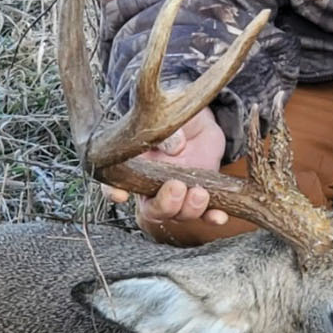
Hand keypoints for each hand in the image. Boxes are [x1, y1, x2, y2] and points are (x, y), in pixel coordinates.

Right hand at [101, 105, 230, 231]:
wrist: (197, 121)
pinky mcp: (197, 196)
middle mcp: (151, 185)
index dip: (113, 192)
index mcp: (134, 166)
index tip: (120, 194)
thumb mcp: (167, 114)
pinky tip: (219, 216)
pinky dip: (211, 217)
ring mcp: (175, 194)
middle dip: (163, 205)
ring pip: (177, 214)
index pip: (115, 183)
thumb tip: (175, 147)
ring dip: (188, 209)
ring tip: (200, 192)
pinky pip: (204, 214)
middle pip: (151, 209)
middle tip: (176, 187)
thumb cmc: (171, 114)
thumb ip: (166, 130)